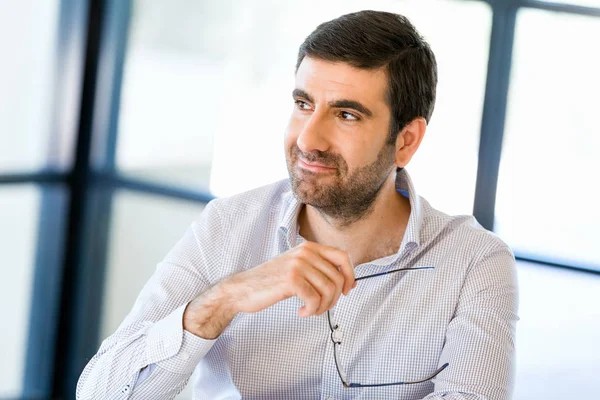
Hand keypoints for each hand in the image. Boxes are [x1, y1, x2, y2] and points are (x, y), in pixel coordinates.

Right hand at [224, 241, 355, 317]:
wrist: (243, 289)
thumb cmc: (271, 281)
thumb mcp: (296, 267)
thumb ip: (318, 268)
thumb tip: (348, 281)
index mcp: (308, 247)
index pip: (342, 256)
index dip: (350, 275)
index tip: (346, 291)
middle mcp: (305, 252)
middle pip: (337, 278)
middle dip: (333, 299)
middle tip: (320, 307)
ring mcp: (298, 265)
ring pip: (329, 290)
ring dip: (323, 307)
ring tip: (311, 311)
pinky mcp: (291, 280)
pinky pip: (315, 300)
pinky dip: (311, 311)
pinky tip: (301, 312)